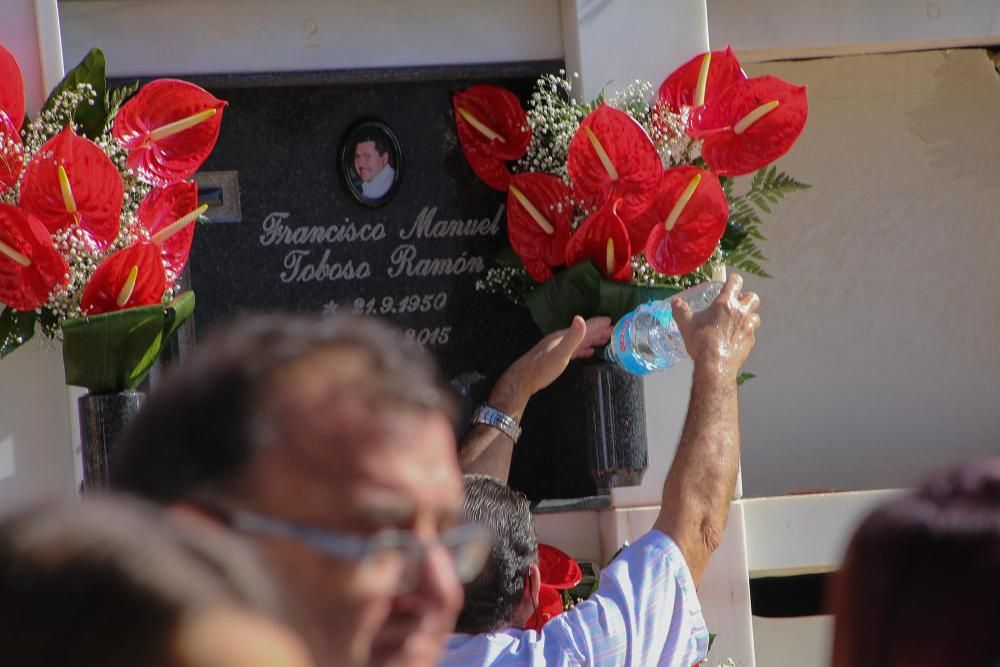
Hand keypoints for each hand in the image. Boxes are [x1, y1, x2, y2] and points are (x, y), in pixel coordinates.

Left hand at [494, 316, 612, 401]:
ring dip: (592, 339)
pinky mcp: (556, 357)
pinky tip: (588, 352)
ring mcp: (558, 347)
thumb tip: (581, 318)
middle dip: (598, 331)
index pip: (584, 326)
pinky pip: (574, 349)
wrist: (523, 379)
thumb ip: (572, 337)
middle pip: (583, 332)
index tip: (612, 320)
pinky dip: (584, 349)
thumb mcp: (560, 353)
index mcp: (563, 336)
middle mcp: (561, 339)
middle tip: (614, 330)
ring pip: (579, 341)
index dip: (598, 323)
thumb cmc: (542, 368)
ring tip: (605, 339)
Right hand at [672, 273, 759, 377]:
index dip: (733, 280)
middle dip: (746, 298)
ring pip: (756, 315)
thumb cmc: (701, 341)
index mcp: (726, 303)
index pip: (736, 282)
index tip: (728, 283)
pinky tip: (735, 338)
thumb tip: (675, 302)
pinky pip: (752, 333)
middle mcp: (741, 312)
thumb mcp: (686, 324)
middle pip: (753, 297)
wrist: (715, 364)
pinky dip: (745, 333)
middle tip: (736, 304)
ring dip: (748, 316)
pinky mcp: (751, 341)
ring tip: (737, 322)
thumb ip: (680, 310)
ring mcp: (748, 327)